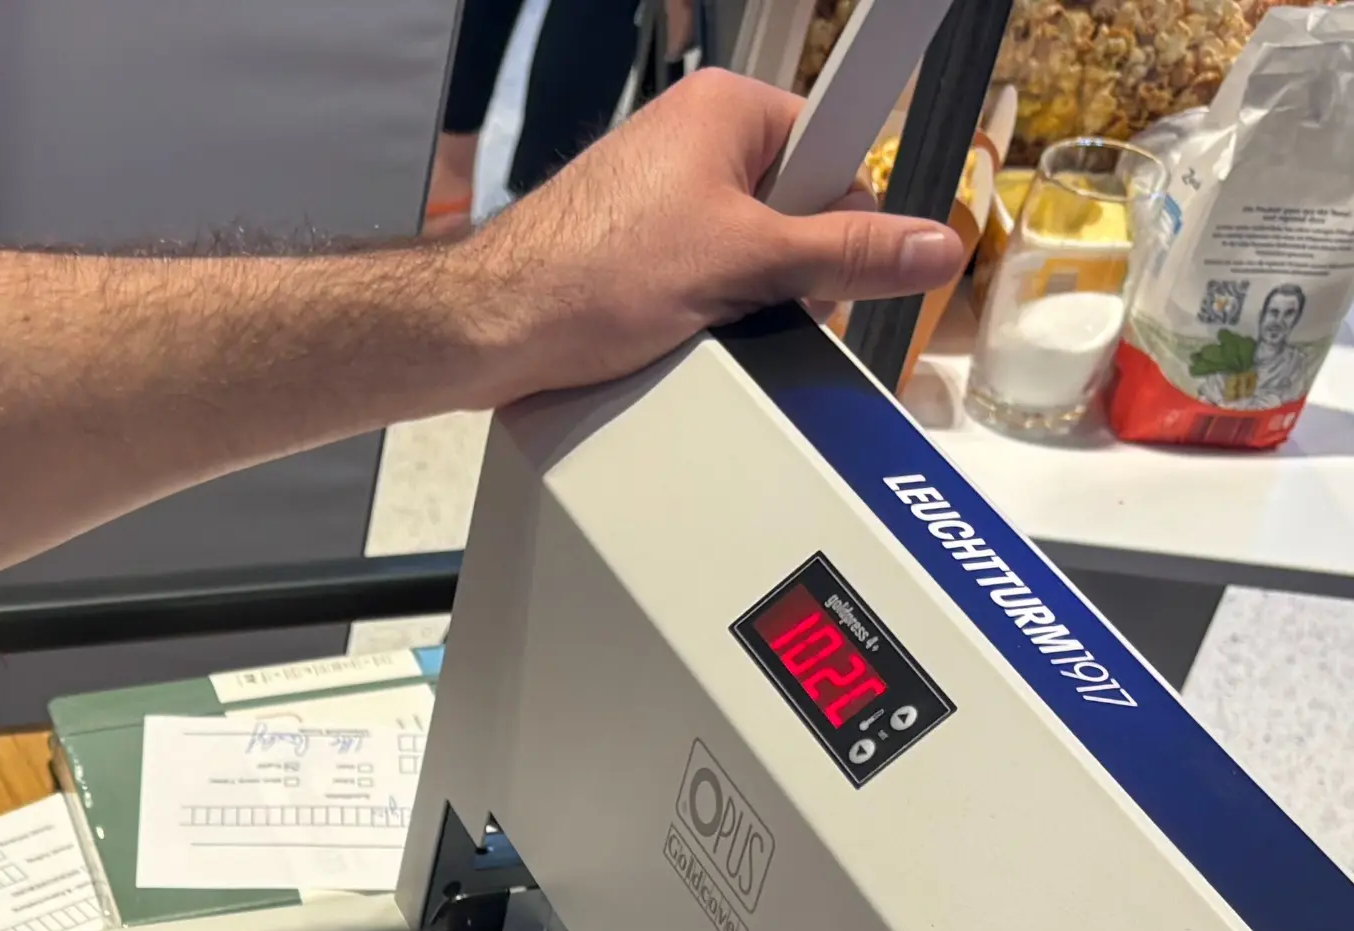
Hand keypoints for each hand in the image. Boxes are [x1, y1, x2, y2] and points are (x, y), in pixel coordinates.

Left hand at [449, 71, 966, 407]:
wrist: (490, 330)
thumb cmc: (591, 277)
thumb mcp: (744, 265)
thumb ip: (845, 254)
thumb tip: (931, 245)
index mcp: (728, 107)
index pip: (835, 148)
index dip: (839, 216)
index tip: (826, 262)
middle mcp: (694, 136)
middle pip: (794, 206)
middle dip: (786, 268)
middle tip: (749, 304)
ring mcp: (662, 190)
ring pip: (749, 248)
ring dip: (741, 295)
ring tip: (695, 319)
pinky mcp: (636, 242)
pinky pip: (702, 271)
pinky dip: (699, 308)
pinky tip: (671, 331)